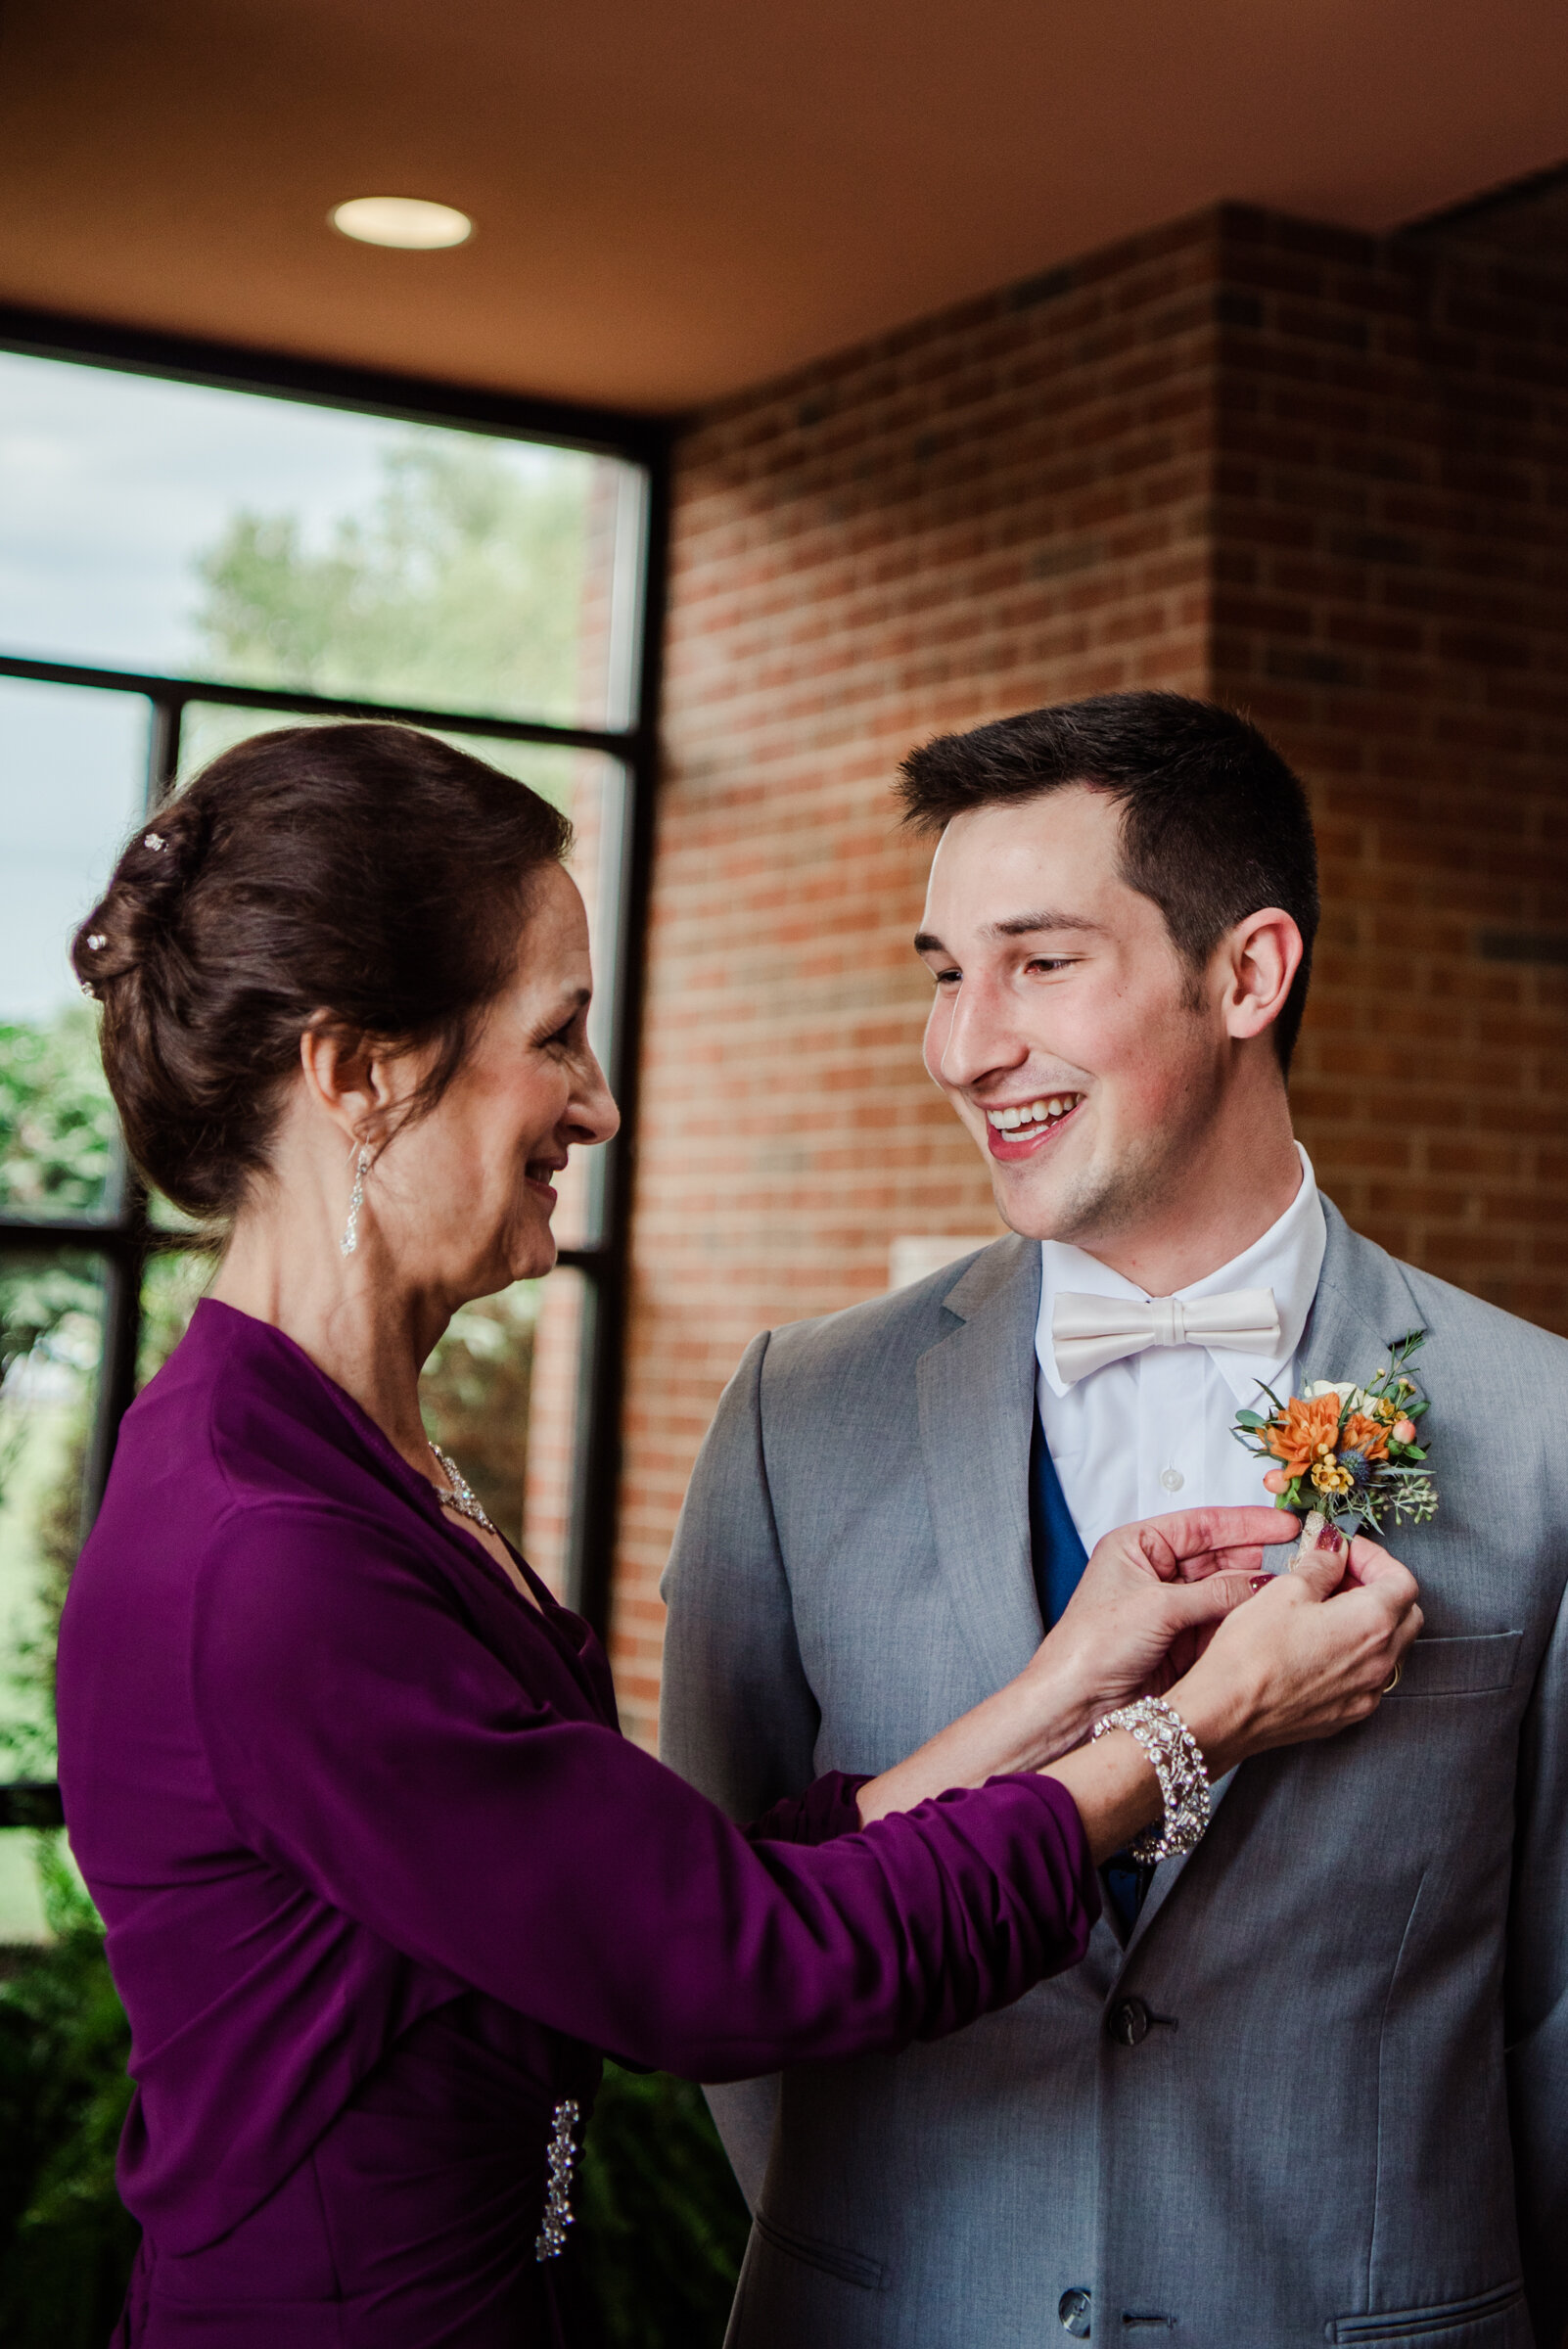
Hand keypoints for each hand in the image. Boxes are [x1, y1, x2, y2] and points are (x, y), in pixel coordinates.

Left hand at [1035, 1505, 1299, 1733]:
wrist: (1076, 1704)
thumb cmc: (1092, 1646)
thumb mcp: (1158, 1607)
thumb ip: (1216, 1593)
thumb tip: (1264, 1582)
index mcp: (1136, 1547)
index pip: (1202, 1525)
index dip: (1246, 1523)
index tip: (1284, 1522)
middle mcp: (1154, 1573)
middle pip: (1218, 1556)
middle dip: (1258, 1556)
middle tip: (1302, 1554)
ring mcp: (1171, 1608)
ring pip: (1225, 1590)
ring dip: (1257, 1589)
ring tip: (1297, 1583)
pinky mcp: (1183, 1642)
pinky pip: (1224, 1622)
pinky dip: (1247, 1618)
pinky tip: (1272, 1613)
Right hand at [1169, 1518, 1422, 1775]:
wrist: (1228, 1712)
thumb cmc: (1252, 1652)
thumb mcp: (1285, 1590)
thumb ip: (1321, 1565)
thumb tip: (1334, 1550)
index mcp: (1372, 1622)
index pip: (1402, 1580)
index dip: (1375, 1558)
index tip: (1346, 1552)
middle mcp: (1381, 1661)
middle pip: (1407, 1613)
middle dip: (1380, 1588)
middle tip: (1340, 1576)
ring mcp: (1368, 1692)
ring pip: (1392, 1647)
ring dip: (1372, 1622)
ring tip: (1328, 1610)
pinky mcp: (1350, 1713)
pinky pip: (1371, 1676)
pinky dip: (1358, 1653)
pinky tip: (1322, 1646)